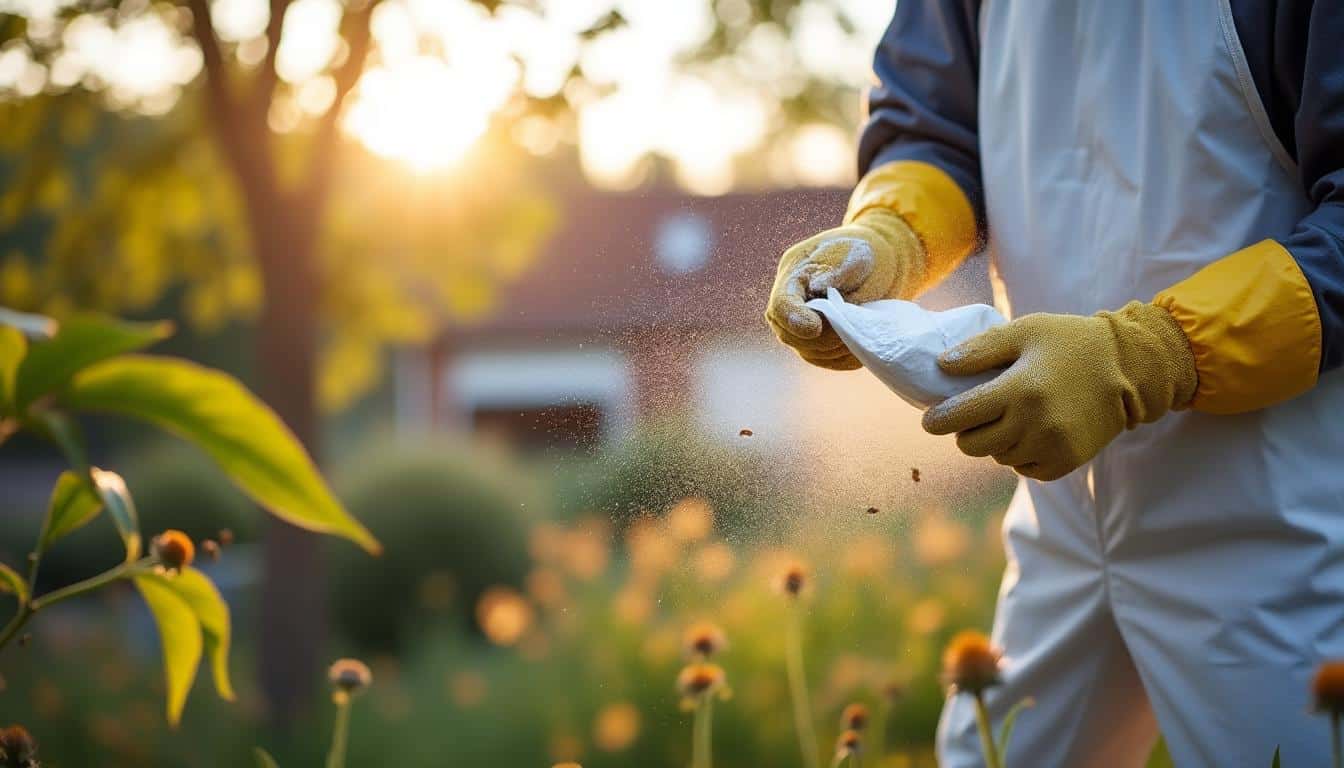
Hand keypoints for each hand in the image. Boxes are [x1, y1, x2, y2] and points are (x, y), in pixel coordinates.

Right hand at [765, 209, 925, 369]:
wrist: (878, 260)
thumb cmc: (864, 251)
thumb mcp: (855, 253)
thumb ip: (837, 270)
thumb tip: (818, 287)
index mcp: (793, 276)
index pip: (781, 305)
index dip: (794, 319)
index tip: (815, 327)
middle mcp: (791, 305)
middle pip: (790, 335)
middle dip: (822, 336)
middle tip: (853, 322)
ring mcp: (802, 327)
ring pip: (809, 352)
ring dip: (837, 347)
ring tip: (862, 327)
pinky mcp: (818, 343)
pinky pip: (826, 360)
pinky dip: (845, 357)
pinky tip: (863, 343)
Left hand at [921, 302, 1196, 480]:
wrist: (1128, 368)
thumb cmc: (1070, 343)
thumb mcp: (1025, 331)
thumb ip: (981, 348)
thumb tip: (941, 366)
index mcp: (1019, 389)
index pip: (959, 416)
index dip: (937, 420)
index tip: (931, 419)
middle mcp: (1034, 424)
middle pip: (973, 445)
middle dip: (965, 431)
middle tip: (974, 414)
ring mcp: (1052, 446)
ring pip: (998, 457)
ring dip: (994, 442)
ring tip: (1009, 417)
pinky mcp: (1066, 461)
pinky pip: (1024, 469)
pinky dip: (1019, 455)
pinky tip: (1029, 433)